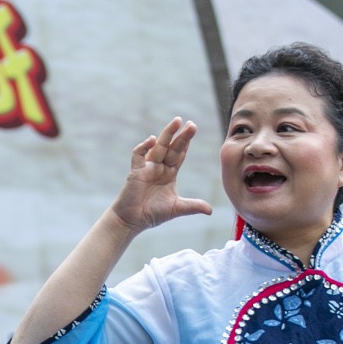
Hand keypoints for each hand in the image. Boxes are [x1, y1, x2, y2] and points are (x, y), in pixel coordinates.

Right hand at [108, 118, 211, 233]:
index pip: (179, 154)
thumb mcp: (176, 209)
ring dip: (167, 134)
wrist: (132, 221)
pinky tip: (153, 140)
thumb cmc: (152, 214)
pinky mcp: (135, 171)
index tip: (193, 129)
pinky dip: (144, 146)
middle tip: (191, 124)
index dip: (186, 142)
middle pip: (172, 148)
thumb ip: (193, 206)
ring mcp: (147, 168)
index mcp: (169, 174)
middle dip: (181, 136)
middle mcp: (159, 168)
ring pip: (158, 147)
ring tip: (177, 121)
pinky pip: (138, 155)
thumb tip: (210, 211)